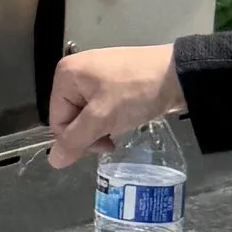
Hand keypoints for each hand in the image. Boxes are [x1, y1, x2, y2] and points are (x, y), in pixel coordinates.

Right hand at [44, 44, 184, 169]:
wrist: (178, 74)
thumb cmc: (135, 93)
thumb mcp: (102, 118)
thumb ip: (76, 140)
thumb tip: (53, 161)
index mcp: (65, 74)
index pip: (57, 121)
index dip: (77, 139)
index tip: (103, 143)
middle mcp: (75, 70)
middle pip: (71, 117)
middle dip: (90, 133)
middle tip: (113, 138)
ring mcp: (95, 73)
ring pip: (88, 114)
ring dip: (102, 127)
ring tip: (122, 126)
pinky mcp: (113, 79)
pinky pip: (102, 106)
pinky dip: (112, 117)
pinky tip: (126, 117)